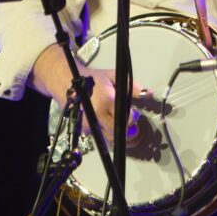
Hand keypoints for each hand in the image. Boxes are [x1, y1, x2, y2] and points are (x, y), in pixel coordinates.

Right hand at [31, 44, 147, 139]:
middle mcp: (98, 115)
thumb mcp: (113, 77)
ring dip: (119, 135)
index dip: (133, 118)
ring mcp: (90, 125)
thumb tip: (148, 93)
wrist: (68, 83)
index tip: (135, 113)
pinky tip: (110, 125)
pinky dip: (107, 133)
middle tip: (132, 124)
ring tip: (122, 125)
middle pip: (119, 133)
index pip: (127, 119)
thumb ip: (131, 86)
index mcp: (107, 101)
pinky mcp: (85, 130)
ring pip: (110, 138)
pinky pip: (101, 137)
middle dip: (129, 131)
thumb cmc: (92, 79)